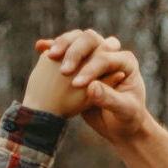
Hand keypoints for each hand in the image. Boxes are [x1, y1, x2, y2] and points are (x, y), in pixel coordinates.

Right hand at [36, 28, 148, 142]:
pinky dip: (54, 48)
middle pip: (90, 40)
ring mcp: (94, 55)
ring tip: (49, 56)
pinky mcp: (82, 63)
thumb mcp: (123, 110)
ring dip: (61, 45)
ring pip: (76, 41)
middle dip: (75, 53)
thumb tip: (91, 87)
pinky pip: (66, 50)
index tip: (76, 84)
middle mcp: (110, 53)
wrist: (120, 127)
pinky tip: (40, 50)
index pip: (105, 56)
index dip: (90, 69)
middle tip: (63, 71)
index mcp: (125, 61)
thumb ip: (109, 98)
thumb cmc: (127, 119)